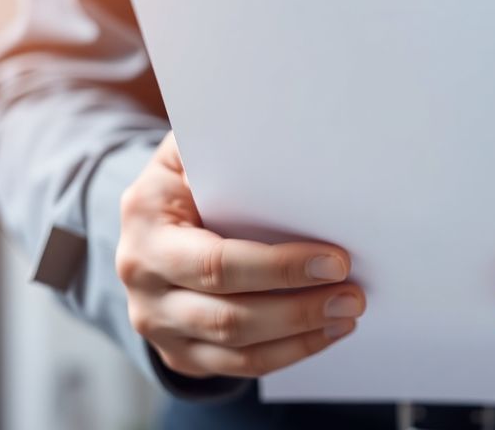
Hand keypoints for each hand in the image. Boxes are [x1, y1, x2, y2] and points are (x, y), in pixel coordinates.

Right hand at [116, 132, 365, 377]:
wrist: (150, 223)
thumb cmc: (188, 179)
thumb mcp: (191, 151)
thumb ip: (226, 140)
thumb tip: (290, 128)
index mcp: (146, 223)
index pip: (218, 263)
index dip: (280, 269)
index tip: (336, 261)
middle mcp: (141, 280)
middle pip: (227, 316)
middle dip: (298, 309)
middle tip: (353, 295)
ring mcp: (156, 324)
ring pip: (236, 350)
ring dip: (300, 336)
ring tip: (348, 314)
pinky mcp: (179, 353)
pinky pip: (237, 367)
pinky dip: (287, 353)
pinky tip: (324, 333)